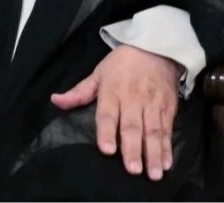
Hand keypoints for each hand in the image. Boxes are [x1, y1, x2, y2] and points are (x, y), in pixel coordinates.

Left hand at [50, 45, 181, 180]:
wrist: (155, 49)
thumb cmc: (122, 64)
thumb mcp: (98, 73)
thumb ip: (78, 92)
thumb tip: (55, 101)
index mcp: (112, 91)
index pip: (108, 114)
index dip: (107, 132)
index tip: (107, 150)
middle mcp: (133, 99)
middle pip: (132, 126)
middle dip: (132, 149)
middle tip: (132, 169)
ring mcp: (152, 105)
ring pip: (153, 132)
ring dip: (153, 153)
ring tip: (153, 174)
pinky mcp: (168, 109)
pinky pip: (167, 131)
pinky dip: (168, 148)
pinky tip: (166, 163)